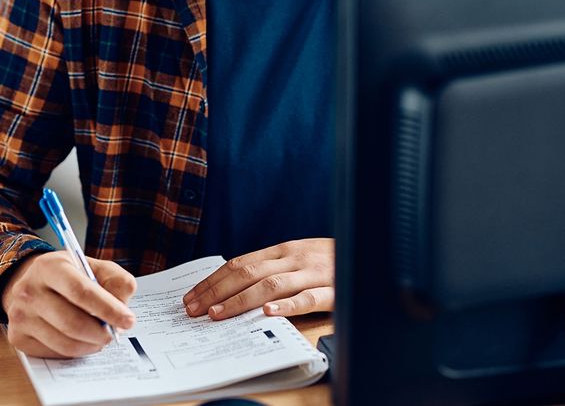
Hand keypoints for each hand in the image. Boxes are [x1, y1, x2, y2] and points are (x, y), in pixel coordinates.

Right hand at [2, 251, 136, 358]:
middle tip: (114, 334)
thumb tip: (122, 306)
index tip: (128, 320)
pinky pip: (54, 353)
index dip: (108, 309)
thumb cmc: (70, 277)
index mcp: (49, 266)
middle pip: (72, 322)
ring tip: (100, 338)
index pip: (81, 291)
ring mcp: (19, 315)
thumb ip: (115, 280)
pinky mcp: (18, 337)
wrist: (33, 285)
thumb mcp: (93, 267)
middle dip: (100, 332)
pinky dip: (75, 351)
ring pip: (64, 342)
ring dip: (90, 345)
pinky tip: (81, 340)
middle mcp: (28, 290)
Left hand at [182, 238, 333, 320]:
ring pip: (272, 284)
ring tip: (219, 314)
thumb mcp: (298, 257)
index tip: (192, 296)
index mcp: (283, 250)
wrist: (373, 250)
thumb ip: (272, 267)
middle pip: (248, 273)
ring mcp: (313, 273)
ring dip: (241, 300)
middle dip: (217, 291)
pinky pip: (310, 298)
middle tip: (194, 309)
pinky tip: (271, 314)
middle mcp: (294, 258)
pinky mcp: (334, 289)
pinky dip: (289, 305)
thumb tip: (232, 283)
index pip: (240, 263)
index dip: (214, 280)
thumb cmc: (330, 259)